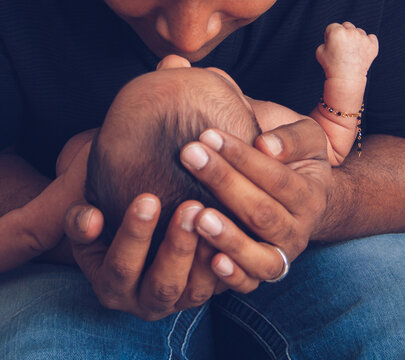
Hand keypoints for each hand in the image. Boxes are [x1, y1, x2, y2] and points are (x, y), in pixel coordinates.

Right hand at [64, 195, 227, 320]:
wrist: (141, 237)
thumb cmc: (113, 225)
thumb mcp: (88, 224)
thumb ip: (81, 222)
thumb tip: (90, 218)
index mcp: (113, 287)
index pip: (121, 267)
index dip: (134, 234)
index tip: (148, 198)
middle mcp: (147, 301)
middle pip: (164, 283)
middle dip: (177, 246)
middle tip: (190, 207)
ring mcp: (180, 301)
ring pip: (198, 289)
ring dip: (207, 254)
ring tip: (215, 217)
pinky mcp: (205, 294)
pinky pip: (223, 287)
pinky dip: (231, 265)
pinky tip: (236, 231)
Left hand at [179, 119, 331, 288]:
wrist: (301, 198)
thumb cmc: (293, 161)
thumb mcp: (306, 139)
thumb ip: (292, 138)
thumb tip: (266, 145)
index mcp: (311, 195)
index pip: (276, 177)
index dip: (242, 157)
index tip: (208, 135)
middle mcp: (299, 230)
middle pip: (262, 212)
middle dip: (223, 182)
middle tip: (189, 156)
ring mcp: (281, 255)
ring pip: (259, 255)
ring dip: (228, 237)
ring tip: (198, 215)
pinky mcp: (262, 272)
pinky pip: (250, 282)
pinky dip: (233, 276)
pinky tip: (212, 261)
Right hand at [316, 22, 378, 79]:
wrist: (345, 79)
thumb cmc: (331, 66)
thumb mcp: (319, 52)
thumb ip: (325, 41)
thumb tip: (332, 39)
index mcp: (337, 32)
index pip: (332, 27)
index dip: (330, 36)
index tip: (331, 44)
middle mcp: (351, 32)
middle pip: (346, 26)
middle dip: (343, 34)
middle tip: (341, 47)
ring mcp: (363, 37)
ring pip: (358, 31)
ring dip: (354, 38)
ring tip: (350, 52)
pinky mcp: (372, 44)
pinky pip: (370, 38)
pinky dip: (366, 43)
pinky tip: (360, 52)